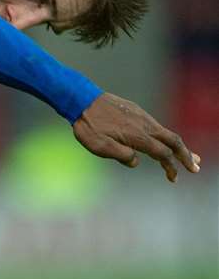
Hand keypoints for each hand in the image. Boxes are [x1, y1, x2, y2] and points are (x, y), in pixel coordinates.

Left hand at [73, 92, 200, 182]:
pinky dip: (166, 137)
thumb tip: (136, 161)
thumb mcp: (99, 146)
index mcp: (138, 136)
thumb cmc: (89, 127)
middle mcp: (145, 125)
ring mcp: (142, 117)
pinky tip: (165, 142)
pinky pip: (157, 126)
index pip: (162, 154)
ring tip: (189, 156)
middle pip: (173, 141)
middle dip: (186, 155)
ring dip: (179, 146)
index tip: (174, 178)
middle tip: (195, 168)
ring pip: (167, 133)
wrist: (82, 100)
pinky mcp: (137, 112)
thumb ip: (120, 155)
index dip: (171, 167)